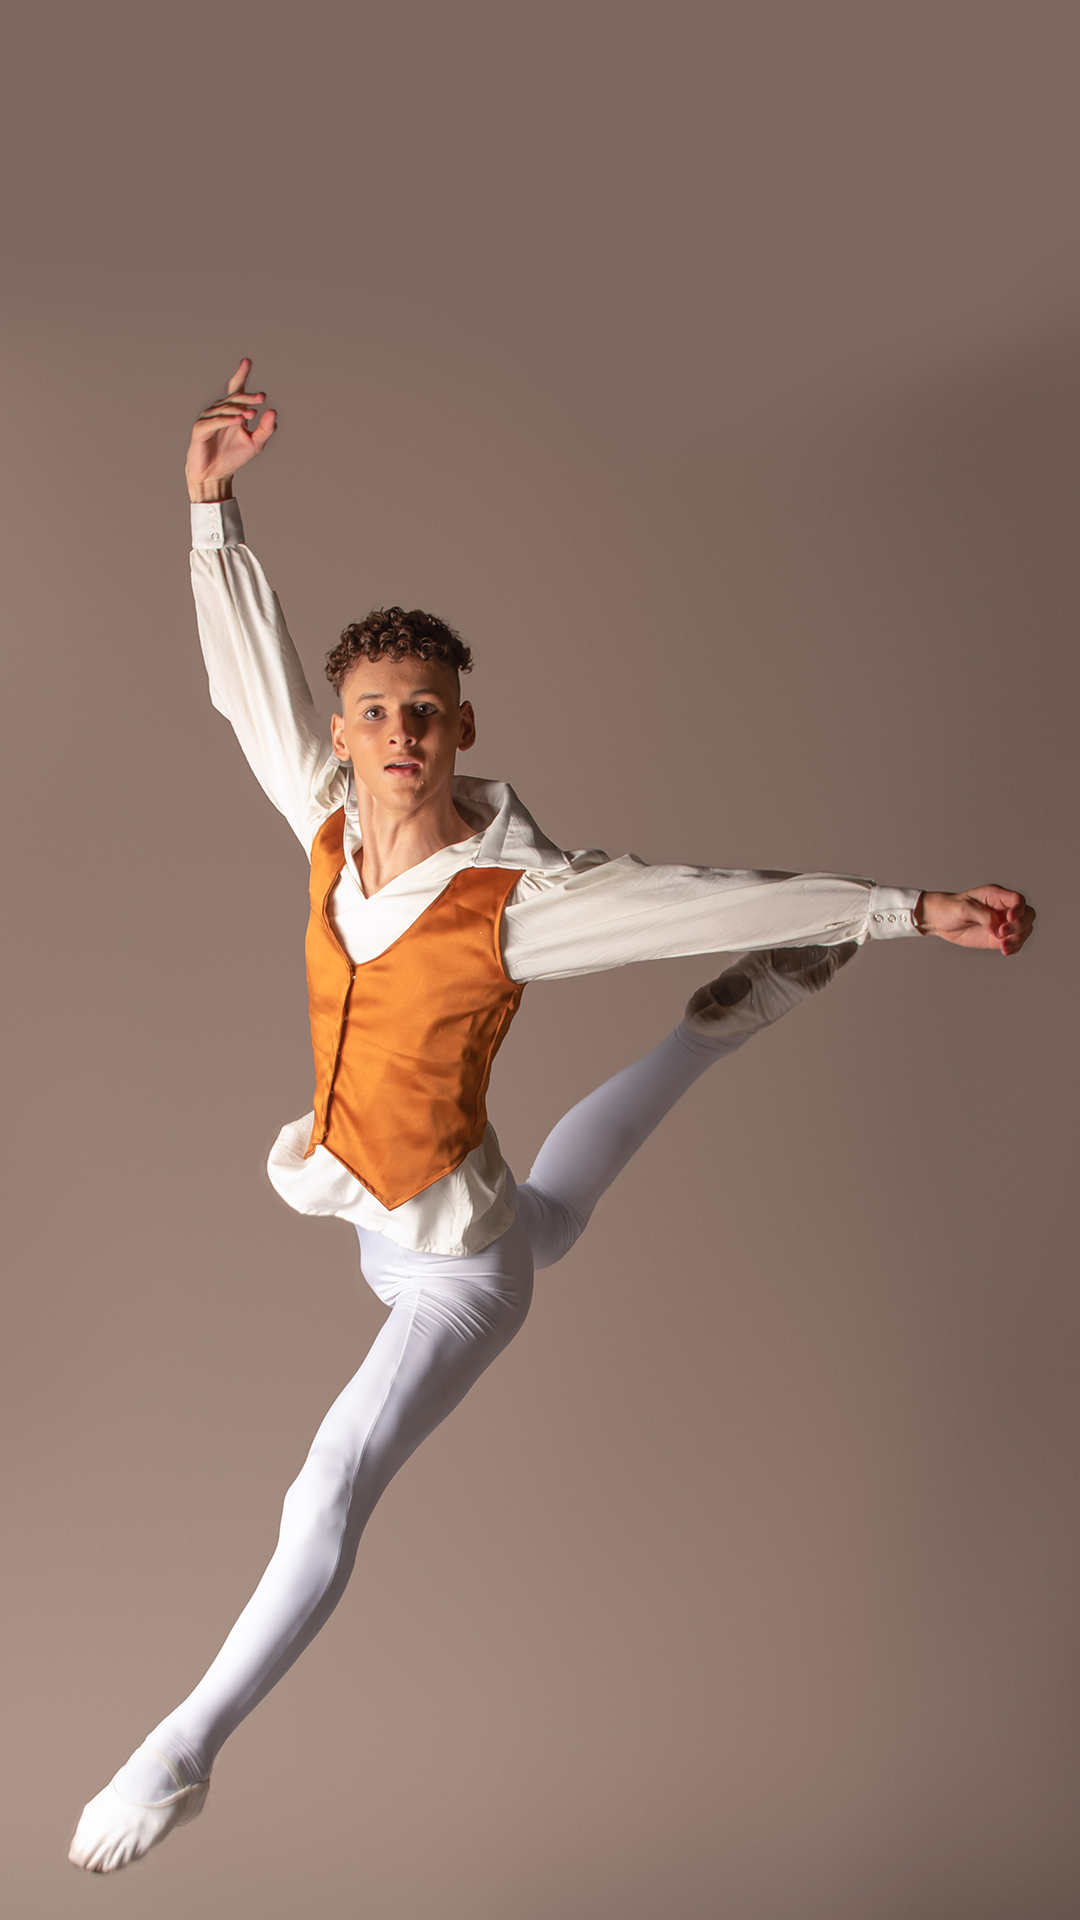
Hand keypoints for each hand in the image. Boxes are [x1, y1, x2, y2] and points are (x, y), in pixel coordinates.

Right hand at [185, 358, 276, 501]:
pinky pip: (214, 422)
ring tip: (253, 413)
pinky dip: (226, 420)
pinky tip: (239, 420)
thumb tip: (273, 412)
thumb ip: (265, 429)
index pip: (236, 389)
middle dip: (247, 396)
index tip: (247, 361)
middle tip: (262, 398)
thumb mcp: (255, 444)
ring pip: (224, 409)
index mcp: (232, 411)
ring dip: (239, 409)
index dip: (241, 375)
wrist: (215, 475)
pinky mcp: (200, 429)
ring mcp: (208, 419)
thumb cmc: (233, 457)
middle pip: (233, 398)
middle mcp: (219, 411)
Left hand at [915, 887, 1035, 955]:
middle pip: (1027, 915)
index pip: (1017, 899)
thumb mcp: (963, 907)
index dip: (1019, 909)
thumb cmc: (950, 908)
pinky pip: (1015, 943)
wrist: (939, 921)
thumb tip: (997, 929)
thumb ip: (982, 915)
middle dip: (1020, 925)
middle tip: (1002, 933)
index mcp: (995, 896)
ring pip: (1024, 930)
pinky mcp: (998, 938)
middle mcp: (1003, 909)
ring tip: (1003, 946)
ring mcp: (1002, 924)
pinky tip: (1005, 950)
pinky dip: (1014, 947)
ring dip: (1018, 939)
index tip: (1009, 918)